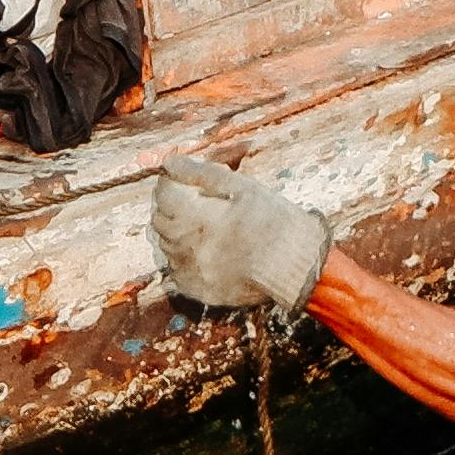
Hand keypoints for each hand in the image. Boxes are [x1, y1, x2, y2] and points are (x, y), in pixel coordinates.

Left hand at [152, 156, 331, 315]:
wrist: (294, 265)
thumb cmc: (272, 220)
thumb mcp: (242, 187)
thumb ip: (201, 174)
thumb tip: (170, 164)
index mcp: (197, 217)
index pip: (163, 195)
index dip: (170, 184)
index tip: (182, 181)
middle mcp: (188, 247)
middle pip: (160, 220)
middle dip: (171, 207)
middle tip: (193, 202)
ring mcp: (191, 272)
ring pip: (166, 246)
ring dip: (177, 232)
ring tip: (202, 227)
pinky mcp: (198, 290)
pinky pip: (175, 271)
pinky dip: (183, 258)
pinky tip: (203, 251)